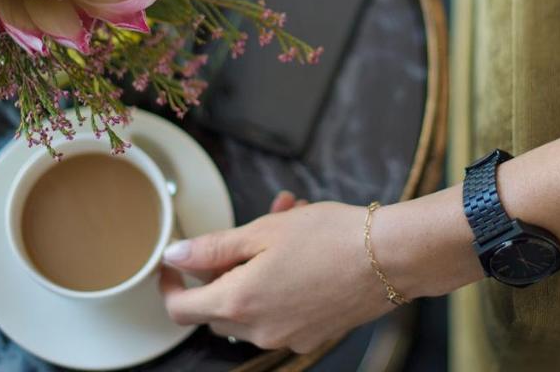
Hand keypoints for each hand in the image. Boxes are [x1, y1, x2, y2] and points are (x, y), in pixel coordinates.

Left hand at [159, 198, 389, 352]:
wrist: (391, 258)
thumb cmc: (331, 238)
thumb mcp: (263, 231)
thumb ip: (213, 248)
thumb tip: (175, 256)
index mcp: (238, 301)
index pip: (180, 309)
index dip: (169, 285)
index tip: (174, 263)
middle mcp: (259, 329)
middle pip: (216, 309)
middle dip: (222, 269)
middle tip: (245, 232)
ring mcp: (286, 336)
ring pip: (250, 307)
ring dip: (255, 270)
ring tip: (284, 223)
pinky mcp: (311, 335)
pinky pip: (279, 313)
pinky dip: (280, 285)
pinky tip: (304, 251)